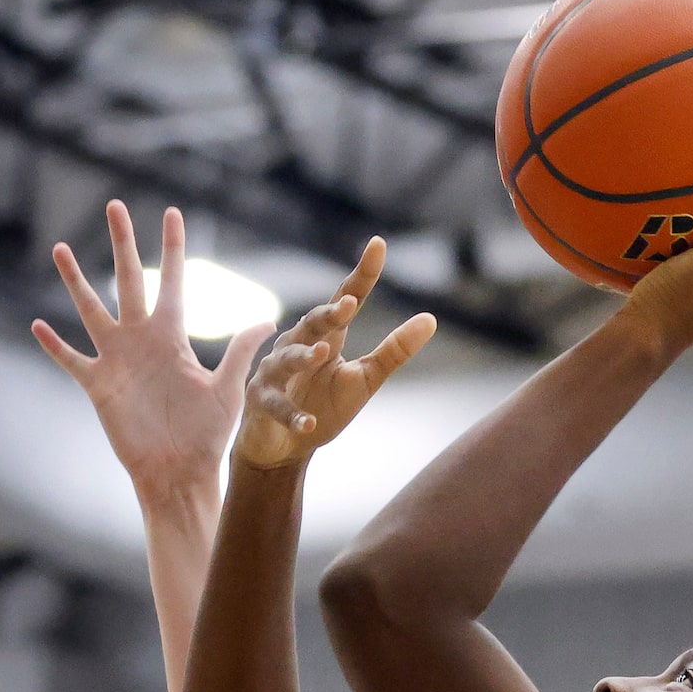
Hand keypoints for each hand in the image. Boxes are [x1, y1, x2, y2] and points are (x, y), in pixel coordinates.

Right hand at [34, 202, 272, 502]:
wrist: (179, 472)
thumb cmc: (207, 435)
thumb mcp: (228, 390)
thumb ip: (240, 353)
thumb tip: (267, 321)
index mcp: (173, 337)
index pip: (171, 282)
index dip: (171, 249)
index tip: (173, 213)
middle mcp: (142, 340)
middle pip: (127, 281)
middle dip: (123, 244)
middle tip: (115, 206)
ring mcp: (117, 360)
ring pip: (91, 309)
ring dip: (75, 280)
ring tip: (61, 247)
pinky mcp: (98, 386)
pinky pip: (71, 359)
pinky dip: (54, 344)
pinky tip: (37, 323)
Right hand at [235, 237, 437, 471]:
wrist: (284, 446)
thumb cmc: (324, 405)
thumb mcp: (366, 378)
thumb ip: (394, 351)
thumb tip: (430, 319)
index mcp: (327, 337)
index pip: (346, 299)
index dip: (362, 275)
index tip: (378, 245)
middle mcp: (297, 346)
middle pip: (313, 323)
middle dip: (329, 314)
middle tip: (349, 305)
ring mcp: (275, 373)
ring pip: (287, 359)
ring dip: (304, 357)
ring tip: (323, 354)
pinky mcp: (262, 403)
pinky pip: (277, 407)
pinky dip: (293, 415)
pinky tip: (308, 424)